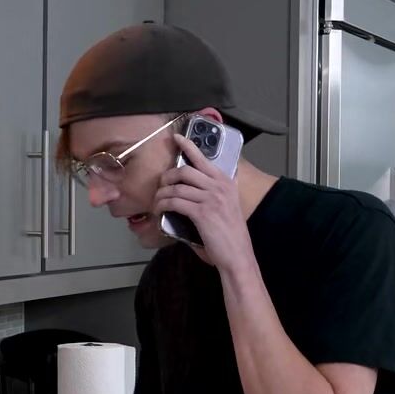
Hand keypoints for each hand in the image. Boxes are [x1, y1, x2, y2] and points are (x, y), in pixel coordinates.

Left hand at [155, 133, 253, 272]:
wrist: (238, 255)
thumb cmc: (232, 234)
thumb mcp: (230, 206)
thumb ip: (218, 193)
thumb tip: (201, 188)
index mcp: (226, 182)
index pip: (204, 159)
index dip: (188, 146)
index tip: (176, 138)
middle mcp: (219, 186)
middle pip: (185, 171)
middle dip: (167, 176)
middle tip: (161, 185)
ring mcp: (211, 199)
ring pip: (177, 187)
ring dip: (162, 194)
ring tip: (157, 201)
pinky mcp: (202, 213)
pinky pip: (175, 202)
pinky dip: (163, 205)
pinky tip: (160, 210)